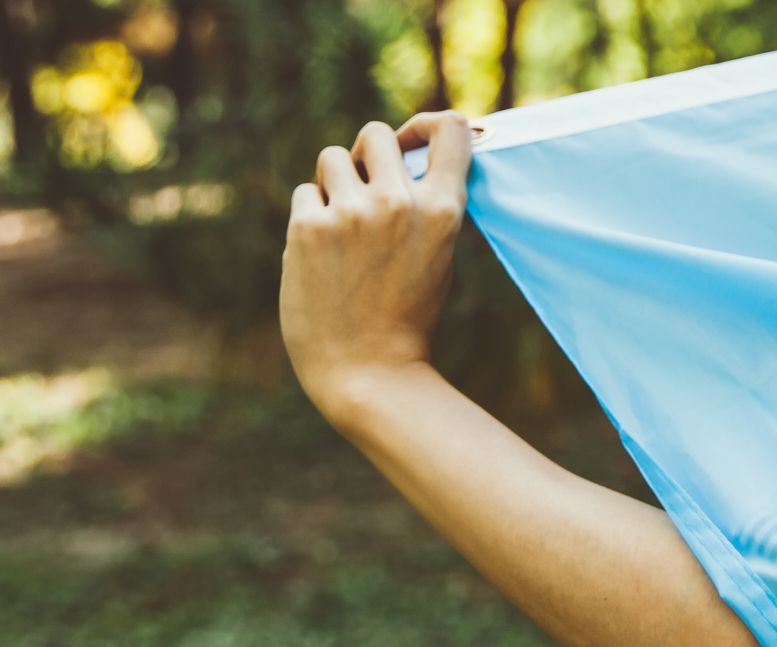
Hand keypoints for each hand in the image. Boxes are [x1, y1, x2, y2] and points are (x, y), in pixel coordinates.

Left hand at [279, 111, 473, 424]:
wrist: (369, 372)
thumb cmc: (406, 317)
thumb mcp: (437, 256)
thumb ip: (426, 205)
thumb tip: (402, 156)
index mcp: (444, 211)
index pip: (449, 129)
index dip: (428, 124)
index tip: (415, 141)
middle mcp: (400, 202)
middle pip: (376, 133)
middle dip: (369, 155)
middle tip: (366, 188)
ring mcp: (352, 212)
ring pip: (332, 157)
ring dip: (334, 183)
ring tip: (343, 226)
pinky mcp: (309, 227)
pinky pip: (305, 194)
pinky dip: (311, 217)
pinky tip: (323, 255)